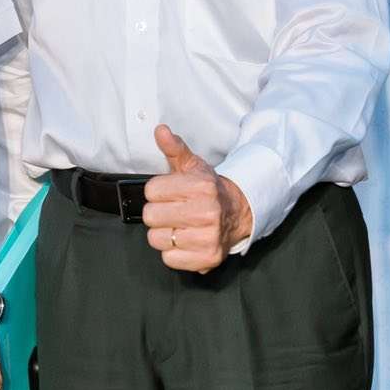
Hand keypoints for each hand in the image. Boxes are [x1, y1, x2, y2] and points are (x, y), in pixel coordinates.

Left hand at [141, 125, 250, 272]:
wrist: (238, 213)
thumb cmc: (209, 190)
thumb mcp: (192, 166)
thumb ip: (174, 147)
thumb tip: (160, 130)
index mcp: (201, 186)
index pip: (151, 191)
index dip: (156, 192)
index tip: (168, 194)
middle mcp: (207, 211)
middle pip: (151, 216)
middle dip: (157, 213)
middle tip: (172, 211)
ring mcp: (208, 236)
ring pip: (157, 239)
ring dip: (163, 234)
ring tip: (178, 227)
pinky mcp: (208, 257)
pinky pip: (169, 259)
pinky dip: (173, 253)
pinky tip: (185, 242)